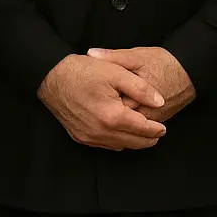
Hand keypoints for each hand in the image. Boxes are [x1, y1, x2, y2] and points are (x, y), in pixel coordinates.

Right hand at [37, 54, 166, 150]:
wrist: (52, 77)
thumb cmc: (83, 71)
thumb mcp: (116, 72)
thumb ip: (141, 88)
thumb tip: (159, 102)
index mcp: (112, 116)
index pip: (141, 129)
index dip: (155, 130)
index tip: (163, 129)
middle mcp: (100, 131)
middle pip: (131, 142)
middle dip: (147, 140)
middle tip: (157, 135)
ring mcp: (88, 136)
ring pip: (118, 146)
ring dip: (132, 142)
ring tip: (142, 133)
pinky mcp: (79, 136)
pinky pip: (104, 144)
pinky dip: (116, 141)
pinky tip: (121, 132)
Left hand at [87, 46, 194, 122]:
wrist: (190, 71)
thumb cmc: (164, 62)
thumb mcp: (137, 56)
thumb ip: (113, 57)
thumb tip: (90, 54)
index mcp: (137, 98)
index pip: (111, 107)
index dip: (96, 103)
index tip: (83, 97)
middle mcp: (145, 115)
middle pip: (118, 122)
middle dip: (103, 115)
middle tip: (89, 107)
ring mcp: (152, 122)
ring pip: (128, 129)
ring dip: (114, 124)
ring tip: (99, 114)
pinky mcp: (157, 123)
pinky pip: (137, 130)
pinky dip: (124, 126)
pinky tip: (113, 120)